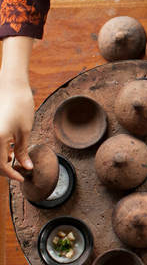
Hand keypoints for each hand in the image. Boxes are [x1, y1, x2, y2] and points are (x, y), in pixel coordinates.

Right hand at [0, 36, 34, 181]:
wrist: (12, 86)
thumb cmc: (20, 106)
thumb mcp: (25, 131)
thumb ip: (23, 151)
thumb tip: (26, 167)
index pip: (1, 165)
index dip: (11, 174)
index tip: (22, 178)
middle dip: (5, 170)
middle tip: (20, 172)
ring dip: (1, 161)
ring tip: (16, 160)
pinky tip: (9, 151)